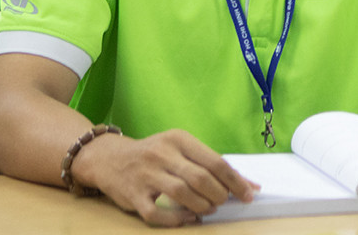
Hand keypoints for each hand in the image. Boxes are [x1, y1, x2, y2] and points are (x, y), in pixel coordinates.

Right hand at [72, 129, 256, 226]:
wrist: (108, 158)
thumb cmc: (154, 154)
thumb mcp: (180, 149)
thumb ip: (210, 164)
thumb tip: (248, 184)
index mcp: (179, 139)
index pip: (215, 161)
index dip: (236, 180)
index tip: (249, 193)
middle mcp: (162, 154)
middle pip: (201, 178)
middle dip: (220, 194)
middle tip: (224, 201)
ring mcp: (146, 175)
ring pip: (182, 193)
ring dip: (202, 205)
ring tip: (209, 208)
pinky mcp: (132, 196)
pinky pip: (157, 213)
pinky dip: (176, 219)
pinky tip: (188, 218)